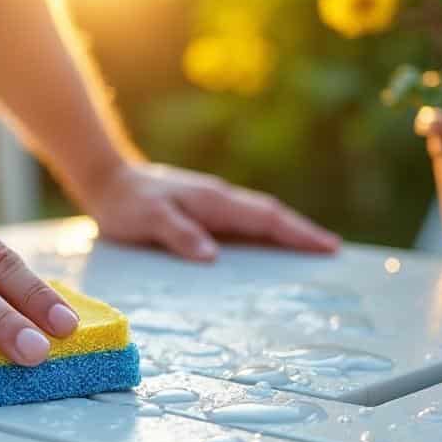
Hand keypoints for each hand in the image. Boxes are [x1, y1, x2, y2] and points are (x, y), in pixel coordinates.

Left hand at [81, 162, 339, 260]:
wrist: (108, 182)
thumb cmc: (127, 203)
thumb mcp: (148, 219)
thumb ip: (178, 234)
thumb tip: (212, 255)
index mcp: (215, 200)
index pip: (266, 217)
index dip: (298, 232)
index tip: (328, 246)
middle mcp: (221, 201)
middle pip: (271, 218)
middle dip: (303, 235)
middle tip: (333, 255)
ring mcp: (214, 208)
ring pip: (259, 223)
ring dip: (286, 237)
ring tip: (312, 259)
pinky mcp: (204, 216)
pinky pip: (242, 229)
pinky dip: (263, 240)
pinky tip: (267, 259)